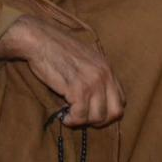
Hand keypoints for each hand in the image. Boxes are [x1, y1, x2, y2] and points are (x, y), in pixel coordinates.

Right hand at [0, 15, 124, 127]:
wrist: (39, 40)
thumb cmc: (57, 49)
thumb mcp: (85, 58)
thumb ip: (95, 75)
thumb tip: (97, 99)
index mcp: (107, 67)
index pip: (121, 100)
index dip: (108, 111)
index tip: (92, 112)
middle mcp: (104, 75)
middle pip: (115, 112)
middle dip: (99, 121)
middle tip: (83, 118)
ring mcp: (92, 82)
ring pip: (97, 117)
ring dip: (82, 121)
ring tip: (70, 115)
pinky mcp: (77, 89)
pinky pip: (80, 116)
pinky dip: (71, 120)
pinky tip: (64, 116)